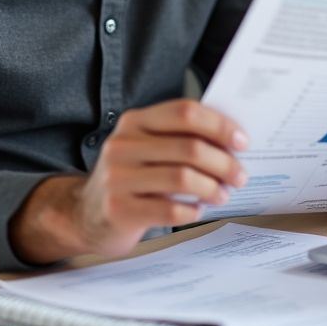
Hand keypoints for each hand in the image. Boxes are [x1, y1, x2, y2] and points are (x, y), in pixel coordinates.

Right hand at [9, 99, 247, 262]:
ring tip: (223, 195)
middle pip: (189, 148)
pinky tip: (197, 211)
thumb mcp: (145, 147)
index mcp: (134, 121)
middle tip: (240, 175)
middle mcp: (123, 145)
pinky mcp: (118, 210)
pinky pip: (169, 211)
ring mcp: (117, 178)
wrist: (84, 213)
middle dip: (224, 163)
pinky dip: (192, 212)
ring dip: (212, 188)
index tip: (242, 141)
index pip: (184, 112)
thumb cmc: (130, 177)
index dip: (219, 125)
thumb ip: (177, 138)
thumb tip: (232, 140)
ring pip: (182, 179)